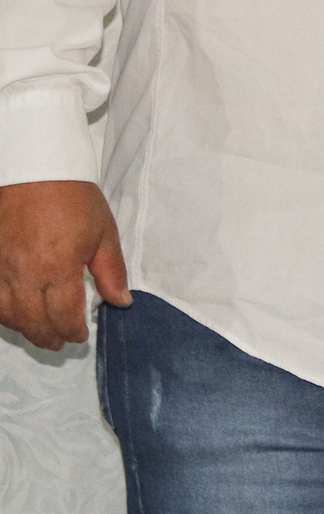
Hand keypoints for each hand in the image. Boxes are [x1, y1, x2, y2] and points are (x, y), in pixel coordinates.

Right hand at [0, 181, 130, 349]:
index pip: (65, 315)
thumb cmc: (74, 199)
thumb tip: (122, 302)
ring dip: (23, 328)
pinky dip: (2, 312)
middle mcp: (25, 273)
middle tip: (59, 343)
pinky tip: (14, 313)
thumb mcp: (104, 233)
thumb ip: (111, 271)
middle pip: (32, 321)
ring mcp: (0, 268)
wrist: (35, 170)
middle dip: (48, 337)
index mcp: (58, 267)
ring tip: (38, 331)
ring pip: (6, 314)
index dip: (73, 331)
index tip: (80, 336)